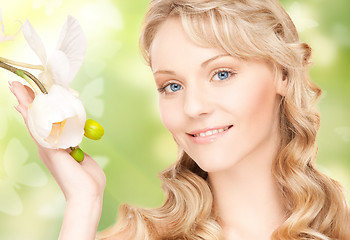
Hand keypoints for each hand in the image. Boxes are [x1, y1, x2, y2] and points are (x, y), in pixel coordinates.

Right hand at [9, 81, 105, 239]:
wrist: (88, 193)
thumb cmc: (87, 179)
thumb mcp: (81, 156)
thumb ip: (75, 146)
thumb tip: (74, 141)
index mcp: (55, 147)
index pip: (43, 122)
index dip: (36, 108)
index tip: (31, 94)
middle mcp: (47, 146)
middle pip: (35, 118)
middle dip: (26, 100)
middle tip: (16, 84)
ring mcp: (47, 148)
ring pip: (34, 120)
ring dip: (25, 102)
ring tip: (16, 87)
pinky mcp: (51, 151)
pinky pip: (39, 129)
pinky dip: (31, 116)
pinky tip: (23, 104)